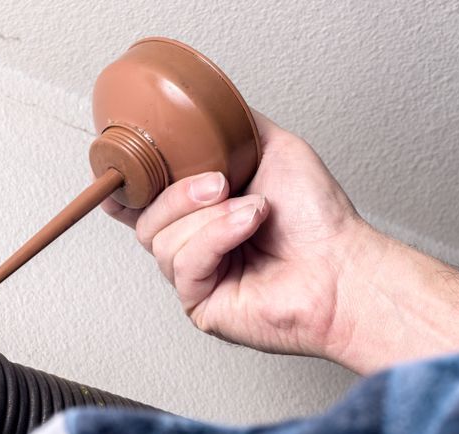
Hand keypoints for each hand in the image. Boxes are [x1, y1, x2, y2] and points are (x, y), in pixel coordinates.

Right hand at [104, 111, 458, 372]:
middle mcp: (194, 246)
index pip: (145, 204)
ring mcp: (195, 278)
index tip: (115, 176)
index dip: (125, 191)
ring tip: (253, 210)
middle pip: (145, 218)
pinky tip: (248, 227)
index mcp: (201, 214)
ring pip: (160, 239)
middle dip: (179, 194)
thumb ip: (234, 128)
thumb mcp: (274, 149)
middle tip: (220, 183)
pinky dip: (216, 236)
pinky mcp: (199, 304)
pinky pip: (183, 262)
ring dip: (209, 216)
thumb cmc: (319, 220)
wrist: (343, 264)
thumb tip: (206, 104)